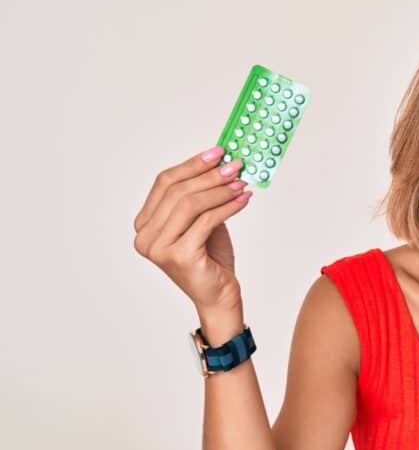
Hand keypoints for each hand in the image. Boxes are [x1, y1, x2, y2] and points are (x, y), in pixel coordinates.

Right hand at [133, 146, 252, 313]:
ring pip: (190, 204)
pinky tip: (243, 200)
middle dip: (209, 175)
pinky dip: (228, 207)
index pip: (164, 183)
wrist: (218, 296)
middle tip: (234, 166)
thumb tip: (220, 164)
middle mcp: (145, 236)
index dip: (192, 165)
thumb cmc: (210, 259)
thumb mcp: (202, 222)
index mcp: (144, 224)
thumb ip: (202, 197)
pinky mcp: (180, 255)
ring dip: (220, 190)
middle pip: (177, 191)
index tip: (217, 153)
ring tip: (240, 182)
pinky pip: (206, 221)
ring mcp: (159, 248)